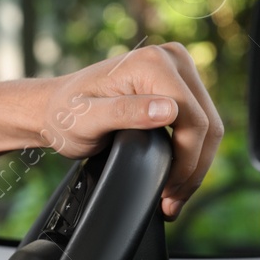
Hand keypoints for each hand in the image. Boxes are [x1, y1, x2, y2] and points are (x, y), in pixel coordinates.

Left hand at [36, 42, 221, 218]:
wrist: (53, 108)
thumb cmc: (64, 114)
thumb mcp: (86, 119)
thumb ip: (125, 113)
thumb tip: (169, 111)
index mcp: (153, 63)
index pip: (193, 118)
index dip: (187, 160)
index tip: (169, 190)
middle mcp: (171, 58)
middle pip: (206, 123)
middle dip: (194, 168)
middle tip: (173, 201)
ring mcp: (177, 69)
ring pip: (207, 125)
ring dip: (196, 163)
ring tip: (174, 195)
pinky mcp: (177, 84)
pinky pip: (197, 122)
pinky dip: (190, 151)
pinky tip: (176, 175)